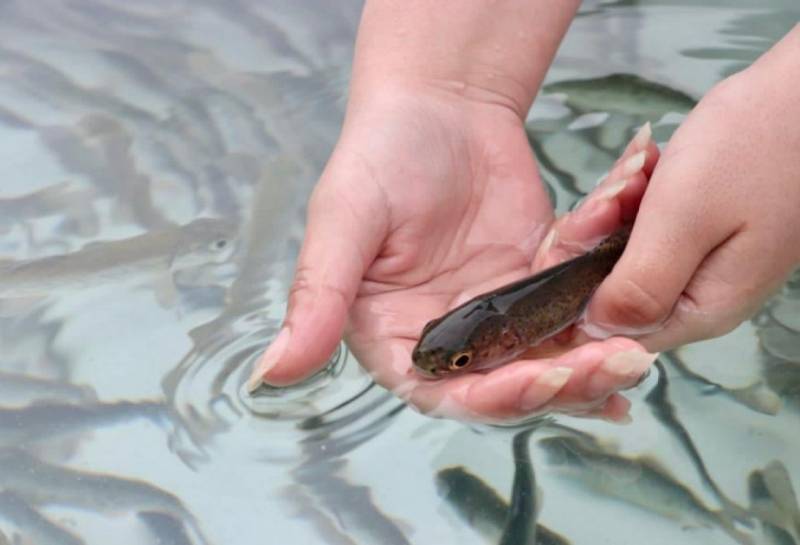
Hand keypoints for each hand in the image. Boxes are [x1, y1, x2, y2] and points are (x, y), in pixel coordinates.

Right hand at [249, 85, 659, 422]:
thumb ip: (316, 297)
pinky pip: (570, 310)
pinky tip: (638, 338)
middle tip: (613, 369)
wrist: (438, 105)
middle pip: (505, 383)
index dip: (490, 397)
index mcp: (393, 334)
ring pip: (546, 357)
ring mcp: (494, 314)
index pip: (441, 390)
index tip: (537, 379)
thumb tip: (269, 371)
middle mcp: (446, 335)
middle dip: (560, 384)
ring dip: (592, 365)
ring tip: (635, 360)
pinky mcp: (532, 284)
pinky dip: (603, 322)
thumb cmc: (379, 154)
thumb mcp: (343, 221)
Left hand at [585, 27, 799, 351]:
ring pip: (623, 250)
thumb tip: (593, 333)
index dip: (577, 292)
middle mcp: (699, 298)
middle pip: (613, 288)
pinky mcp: (702, 231)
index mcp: (699, 311)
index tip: (574, 236)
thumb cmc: (751, 148)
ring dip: (618, 205)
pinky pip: (646, 225)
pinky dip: (639, 193)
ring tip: (640, 167)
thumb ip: (638, 284)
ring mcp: (702, 264)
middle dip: (597, 236)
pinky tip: (651, 162)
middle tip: (616, 189)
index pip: (614, 334)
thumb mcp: (683, 220)